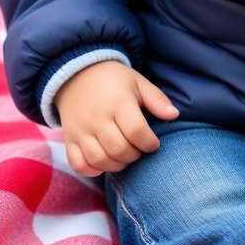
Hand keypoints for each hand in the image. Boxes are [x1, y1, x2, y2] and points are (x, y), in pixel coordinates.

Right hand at [54, 60, 178, 176]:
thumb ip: (157, 99)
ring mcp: (81, 130)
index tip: (153, 143)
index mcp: (118, 103)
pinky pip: (78, 164)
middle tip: (138, 149)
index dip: (149, 143)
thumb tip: (174, 115)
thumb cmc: (114, 80)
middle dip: (134, 155)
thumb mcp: (138, 82)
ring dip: (116, 165)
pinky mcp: (69, 139)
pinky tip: (102, 163)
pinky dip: (92, 170)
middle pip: (119, 149)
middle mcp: (98, 118)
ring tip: (124, 156)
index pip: (136, 131)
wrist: (77, 74)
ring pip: (100, 159)